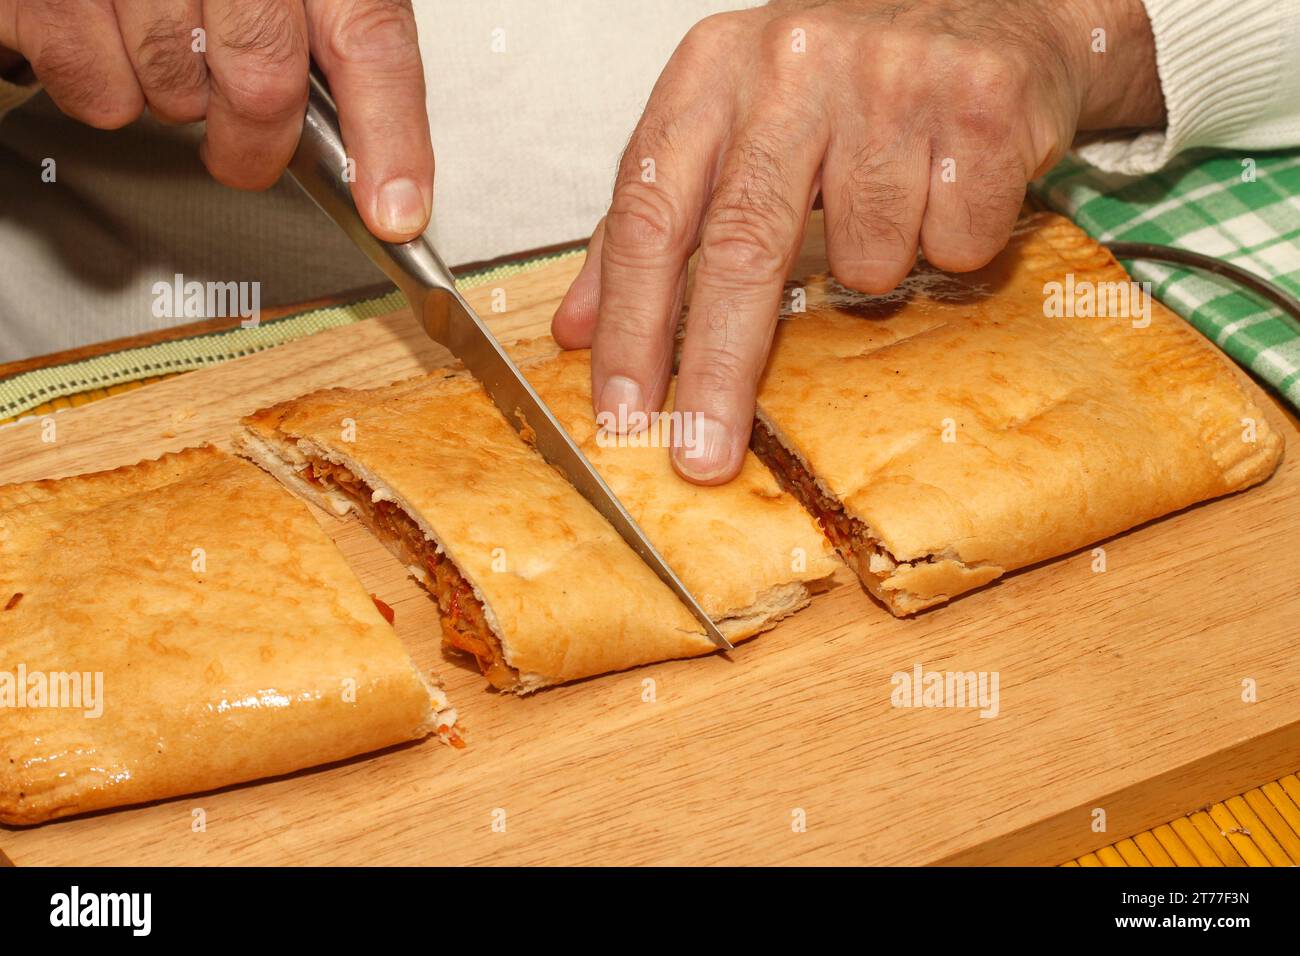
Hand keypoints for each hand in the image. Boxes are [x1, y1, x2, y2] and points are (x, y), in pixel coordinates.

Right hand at [0, 0, 432, 241]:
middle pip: (265, 82)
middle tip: (246, 148)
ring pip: (178, 91)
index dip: (391, 135)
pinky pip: (100, 91)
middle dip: (258, 143)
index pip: (369, 37)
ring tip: (169, 54)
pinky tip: (111, 41)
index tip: (395, 211)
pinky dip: (109, 92)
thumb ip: (336, 51)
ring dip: (178, 103)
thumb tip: (386, 173)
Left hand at [553, 0, 1162, 483]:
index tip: (623, 413)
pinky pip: (951, 244)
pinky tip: (947, 187)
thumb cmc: (844, 81)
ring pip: (865, 261)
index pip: (650, 216)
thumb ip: (652, 221)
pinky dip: (950, 242)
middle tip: (701, 455)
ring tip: (892, 202)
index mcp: (713, 72)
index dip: (630, 325)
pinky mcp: (981, 106)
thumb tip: (578, 329)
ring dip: (875, 266)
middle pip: (740, 249)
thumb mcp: (730, 123)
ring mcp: (890, 80)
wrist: (991, 8)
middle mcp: (793, 66)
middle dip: (716, 370)